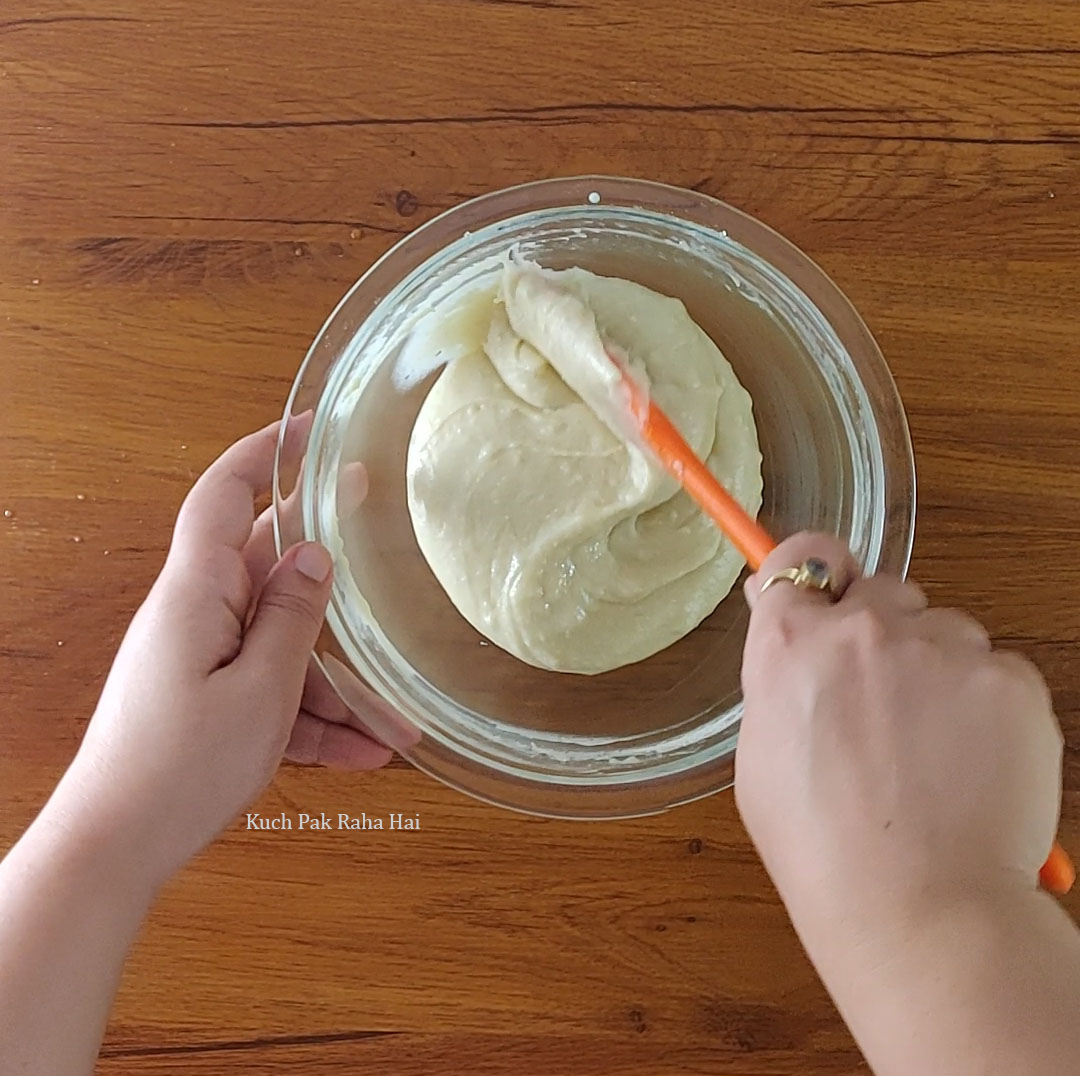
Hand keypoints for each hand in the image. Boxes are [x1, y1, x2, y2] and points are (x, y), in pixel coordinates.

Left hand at [50, 417, 392, 888]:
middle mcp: (197, 616)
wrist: (116, 849)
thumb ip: (293, 617)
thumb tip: (315, 555)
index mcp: (198, 593)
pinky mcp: (209, 701)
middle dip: (331, 574)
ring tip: (394, 723)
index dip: (267, 453)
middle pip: (271, 571)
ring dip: (337, 681)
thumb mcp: (259, 690)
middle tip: (383, 544)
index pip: (226, 496)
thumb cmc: (179, 767)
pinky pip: (271, 693)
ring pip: (282, 644)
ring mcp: (203, 660)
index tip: (313, 430)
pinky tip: (364, 754)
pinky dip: (314, 719)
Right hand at [736, 532, 1063, 930]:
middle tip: (884, 700)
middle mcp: (864, 629)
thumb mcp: (761, 754)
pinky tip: (970, 762)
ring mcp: (942, 648)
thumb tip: (797, 643)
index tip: (825, 587)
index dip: (814, 570)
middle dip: (882, 629)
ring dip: (939, 669)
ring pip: (946, 630)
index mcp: (790, 643)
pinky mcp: (1009, 678)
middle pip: (881, 589)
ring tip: (933, 748)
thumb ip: (782, 679)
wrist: (916, 904)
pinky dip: (988, 706)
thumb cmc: (823, 846)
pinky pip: (997, 670)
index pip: (801, 557)